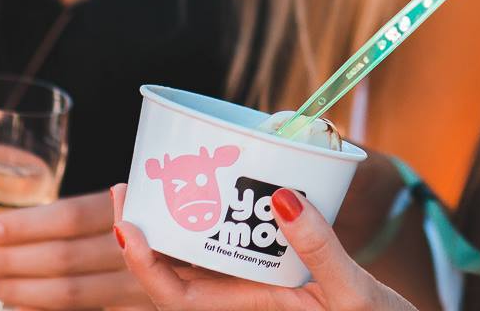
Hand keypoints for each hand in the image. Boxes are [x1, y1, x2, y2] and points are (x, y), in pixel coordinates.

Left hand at [0, 189, 151, 309]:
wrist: (216, 256)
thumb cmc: (166, 218)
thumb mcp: (142, 201)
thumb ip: (104, 210)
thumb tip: (23, 223)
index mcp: (140, 206)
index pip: (72, 217)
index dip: (27, 225)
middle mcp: (145, 245)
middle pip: (66, 257)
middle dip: (13, 260)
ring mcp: (147, 283)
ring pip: (73, 292)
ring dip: (23, 290)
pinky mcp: (146, 306)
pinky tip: (23, 308)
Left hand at [111, 184, 416, 310]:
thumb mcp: (351, 291)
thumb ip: (320, 248)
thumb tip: (284, 198)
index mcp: (250, 309)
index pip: (176, 298)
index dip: (143, 265)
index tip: (128, 225)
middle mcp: (242, 298)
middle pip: (173, 273)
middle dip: (142, 234)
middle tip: (129, 185)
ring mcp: (254, 285)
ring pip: (195, 259)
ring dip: (169, 224)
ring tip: (157, 182)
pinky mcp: (273, 270)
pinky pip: (228, 247)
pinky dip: (211, 219)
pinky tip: (213, 190)